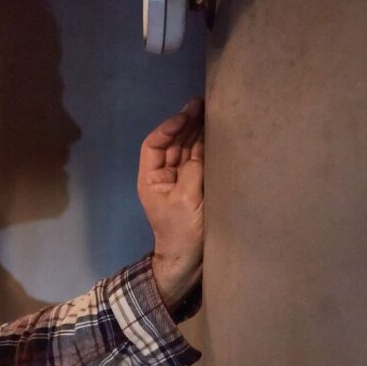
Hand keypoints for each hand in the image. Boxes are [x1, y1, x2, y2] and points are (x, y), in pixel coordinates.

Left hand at [137, 97, 204, 311]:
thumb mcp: (186, 200)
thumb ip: (192, 171)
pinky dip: (205, 147)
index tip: (185, 115)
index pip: (154, 145)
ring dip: (196, 131)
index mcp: (151, 179)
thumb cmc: (181, 233)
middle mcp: (163, 177)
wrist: (187, 262)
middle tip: (202, 104)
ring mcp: (179, 182)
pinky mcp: (194, 188)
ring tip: (210, 112)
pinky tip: (215, 134)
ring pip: (186, 150)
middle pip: (172, 143)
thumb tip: (200, 148)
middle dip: (185, 123)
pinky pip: (197, 162)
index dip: (168, 127)